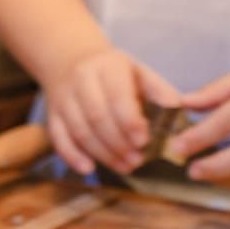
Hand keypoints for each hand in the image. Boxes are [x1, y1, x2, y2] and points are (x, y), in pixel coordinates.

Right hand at [41, 48, 179, 175]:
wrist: (70, 59)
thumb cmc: (113, 72)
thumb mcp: (138, 71)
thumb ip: (159, 91)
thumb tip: (178, 109)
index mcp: (107, 66)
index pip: (116, 95)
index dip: (129, 121)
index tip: (144, 141)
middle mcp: (81, 79)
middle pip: (96, 116)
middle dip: (118, 143)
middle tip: (137, 161)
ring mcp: (63, 97)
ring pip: (79, 130)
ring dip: (103, 153)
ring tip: (125, 166)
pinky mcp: (52, 114)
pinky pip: (58, 138)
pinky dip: (72, 156)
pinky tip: (89, 168)